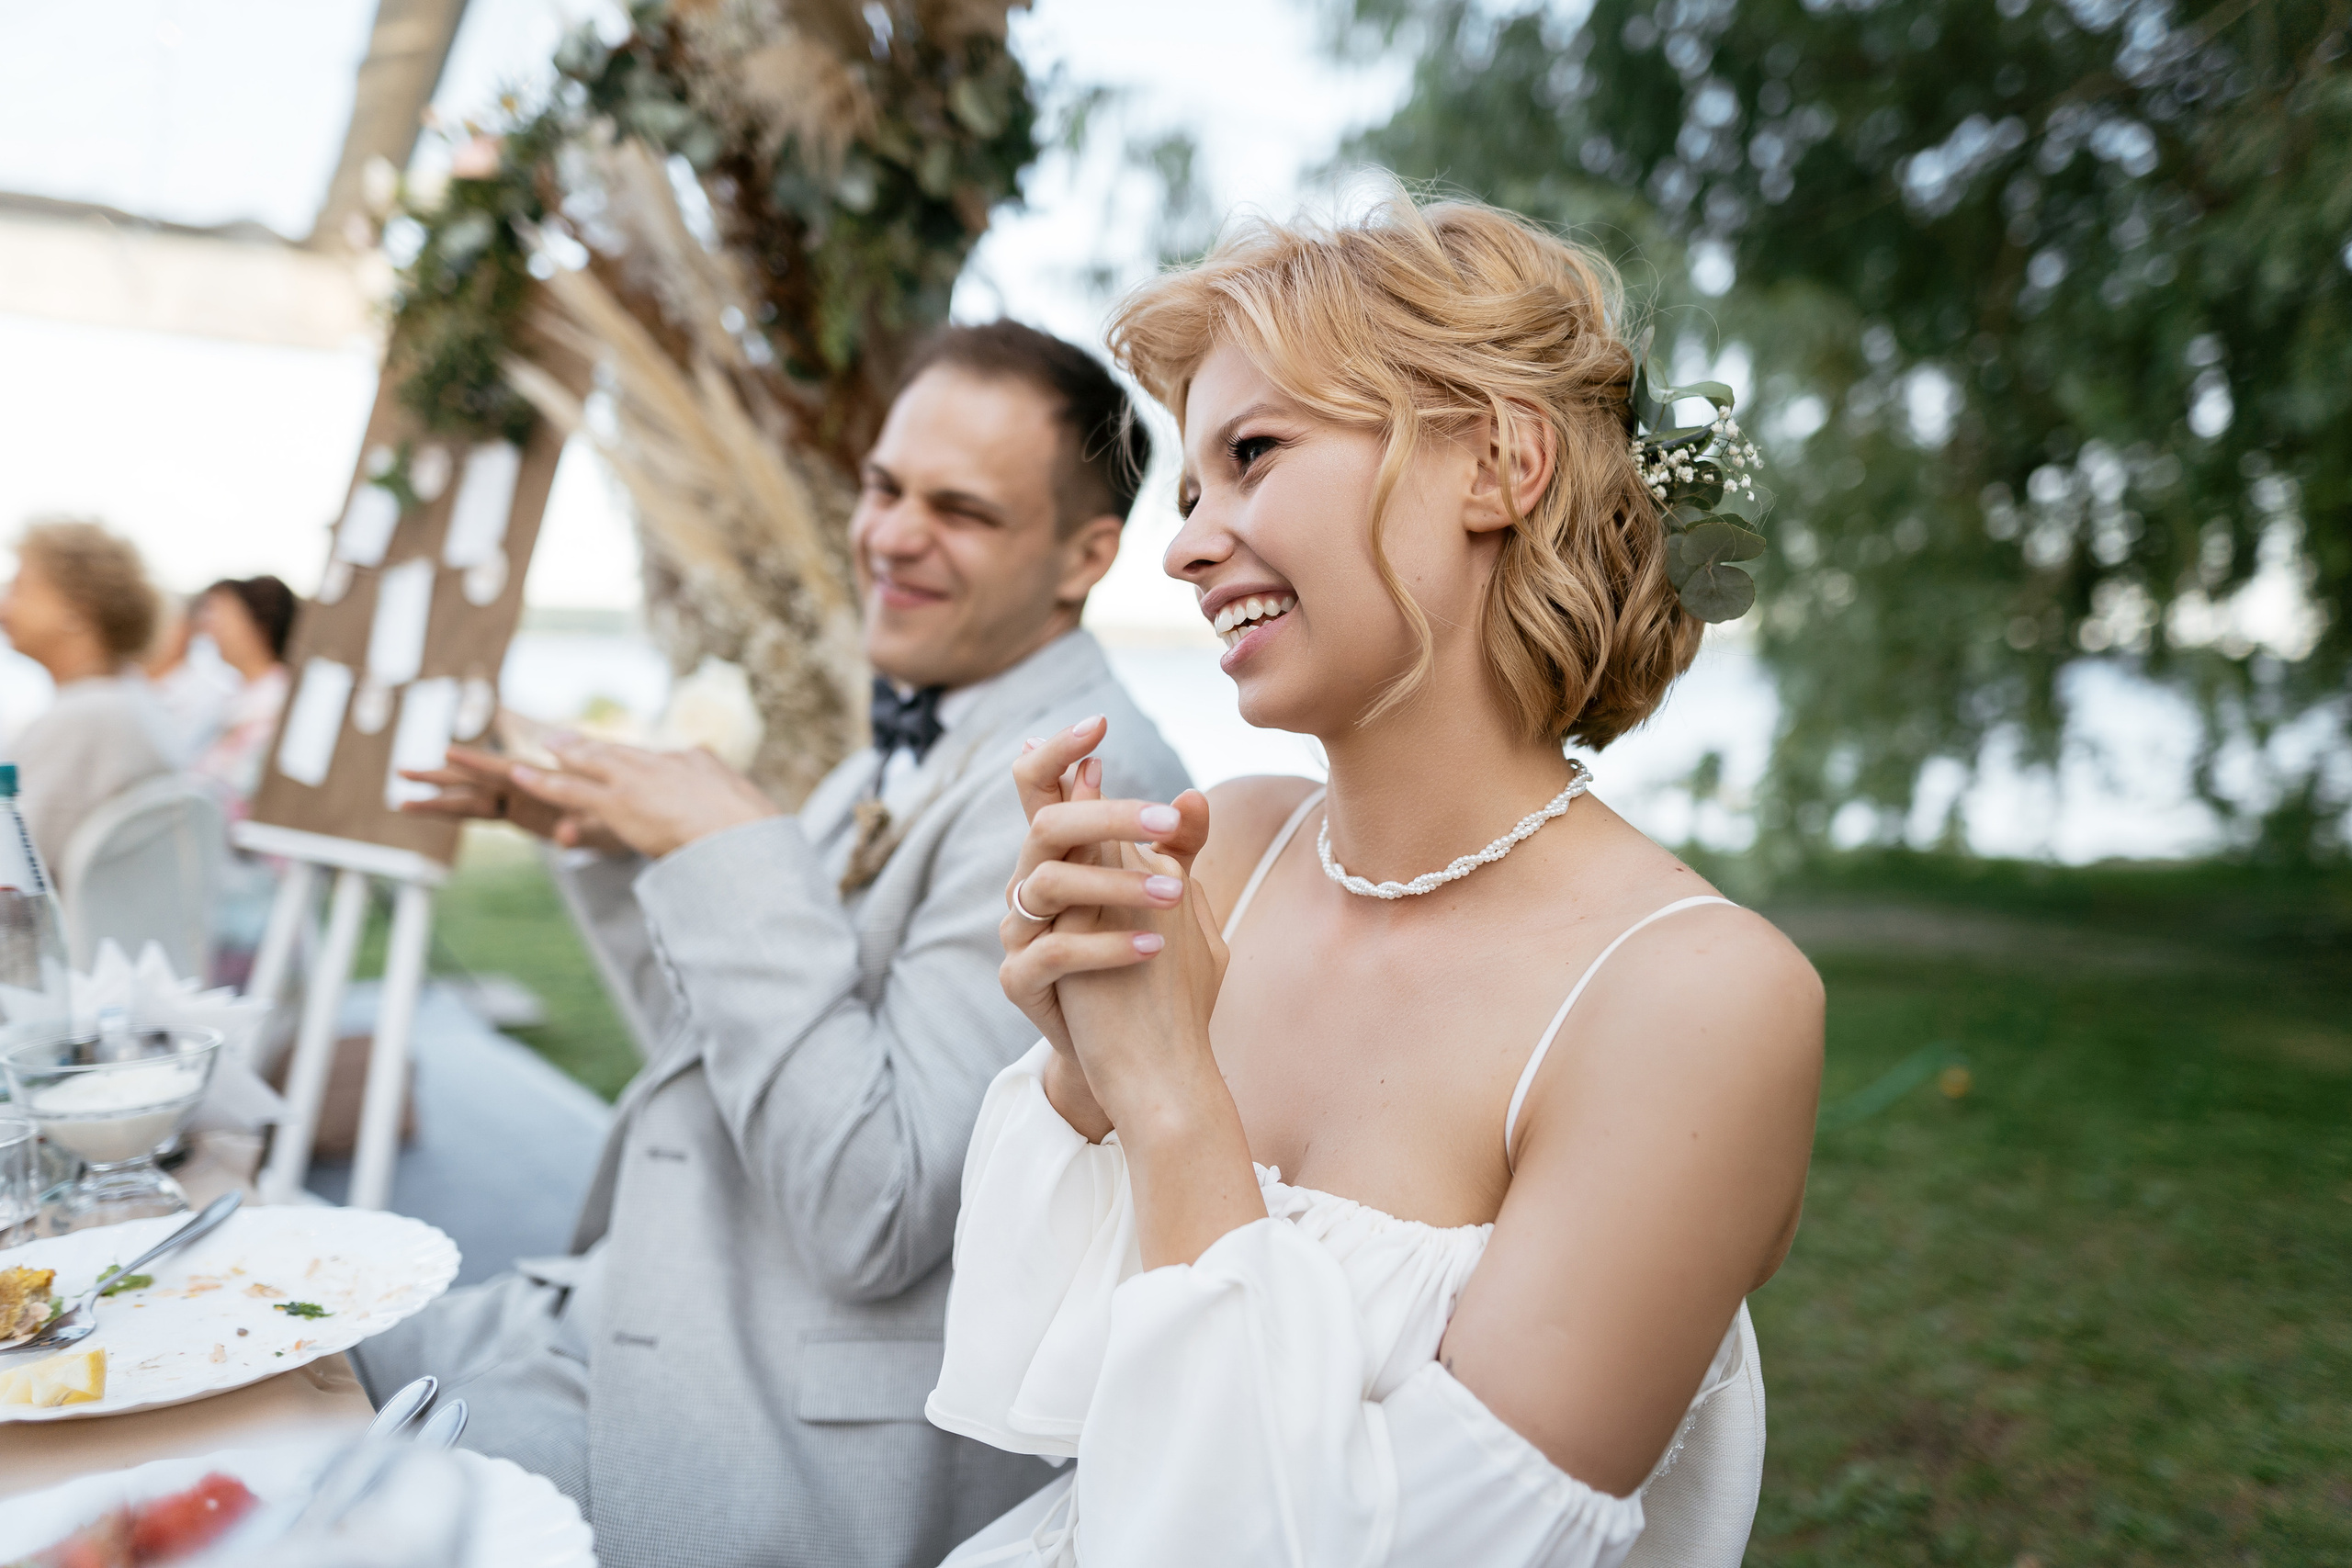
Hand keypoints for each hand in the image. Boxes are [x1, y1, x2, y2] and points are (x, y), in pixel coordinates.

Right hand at [399, 744, 621, 850]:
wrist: (633, 822)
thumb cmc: (619, 819)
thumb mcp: (602, 829)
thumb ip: (580, 833)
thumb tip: (564, 836)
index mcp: (543, 784)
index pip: (503, 770)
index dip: (476, 763)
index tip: (447, 753)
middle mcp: (526, 791)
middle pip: (475, 783)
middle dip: (440, 778)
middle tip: (402, 772)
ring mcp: (520, 804)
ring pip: (471, 798)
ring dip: (439, 799)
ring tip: (402, 800)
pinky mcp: (520, 816)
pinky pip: (480, 814)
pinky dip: (453, 812)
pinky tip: (426, 809)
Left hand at [505, 734, 778, 860]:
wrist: (744, 840)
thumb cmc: (754, 833)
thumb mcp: (749, 811)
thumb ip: (733, 806)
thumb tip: (740, 810)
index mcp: (698, 762)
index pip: (660, 763)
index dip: (639, 766)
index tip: (626, 766)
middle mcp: (665, 762)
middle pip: (621, 752)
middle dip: (591, 747)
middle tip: (564, 738)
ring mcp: (640, 780)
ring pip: (591, 763)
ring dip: (565, 754)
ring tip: (544, 745)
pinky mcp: (619, 802)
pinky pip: (572, 790)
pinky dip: (544, 781)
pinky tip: (520, 774)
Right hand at [997, 718, 1220, 1133]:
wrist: (1127, 1052)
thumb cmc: (1146, 962)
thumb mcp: (1169, 901)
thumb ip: (1175, 850)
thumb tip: (1191, 796)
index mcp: (1060, 855)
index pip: (1041, 786)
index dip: (1060, 751)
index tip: (1099, 723)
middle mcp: (1029, 887)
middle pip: (1045, 826)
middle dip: (1108, 814)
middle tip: (1170, 824)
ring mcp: (1019, 933)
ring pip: (1046, 885)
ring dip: (1116, 884)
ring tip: (1177, 895)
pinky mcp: (1020, 981)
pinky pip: (1053, 954)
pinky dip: (1106, 946)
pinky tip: (1155, 945)